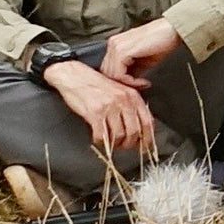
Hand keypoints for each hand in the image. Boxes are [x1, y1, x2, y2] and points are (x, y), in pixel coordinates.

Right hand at [42, 58, 156, 153]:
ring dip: (115, 144)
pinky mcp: (95, 113)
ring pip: (119, 136)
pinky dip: (100, 141)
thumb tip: (140, 127)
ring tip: (110, 142)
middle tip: (123, 146)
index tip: (145, 147)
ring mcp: (110, 107)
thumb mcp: (120, 89)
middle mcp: (123, 100)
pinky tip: (98, 138)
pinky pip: (102, 136)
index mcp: (132, 95)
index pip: (147, 121)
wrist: (75, 76)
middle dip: (129, 144)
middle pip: (134, 132)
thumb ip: (131, 105)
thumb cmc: (96, 84)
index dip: (148, 138)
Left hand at [101, 17, 180, 88]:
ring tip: (143, 83)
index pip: (108, 69)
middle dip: (124, 83)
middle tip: (139, 86)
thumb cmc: (160, 42)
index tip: (137, 85)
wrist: (171, 30)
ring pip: (112, 75)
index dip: (121, 80)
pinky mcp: (122, 51)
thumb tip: (126, 84)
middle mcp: (113, 43)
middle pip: (107, 73)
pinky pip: (119, 74)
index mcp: (116, 44)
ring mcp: (116, 46)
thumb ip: (130, 70)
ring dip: (128, 84)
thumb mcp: (142, 60)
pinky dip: (131, 82)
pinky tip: (143, 81)